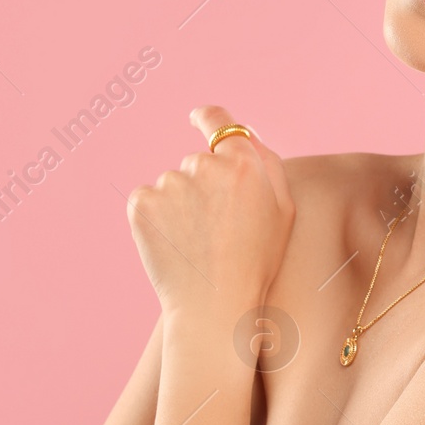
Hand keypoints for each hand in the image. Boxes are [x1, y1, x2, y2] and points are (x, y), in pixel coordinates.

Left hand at [125, 105, 294, 317]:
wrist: (214, 305)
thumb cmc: (256, 261)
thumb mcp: (283, 210)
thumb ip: (267, 164)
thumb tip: (244, 134)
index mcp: (243, 162)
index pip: (219, 121)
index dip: (208, 118)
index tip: (198, 119)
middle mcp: (203, 165)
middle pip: (197, 162)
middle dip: (203, 186)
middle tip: (216, 227)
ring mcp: (169, 183)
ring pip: (172, 184)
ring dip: (179, 205)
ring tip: (196, 243)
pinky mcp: (141, 203)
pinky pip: (147, 200)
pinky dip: (156, 218)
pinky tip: (174, 244)